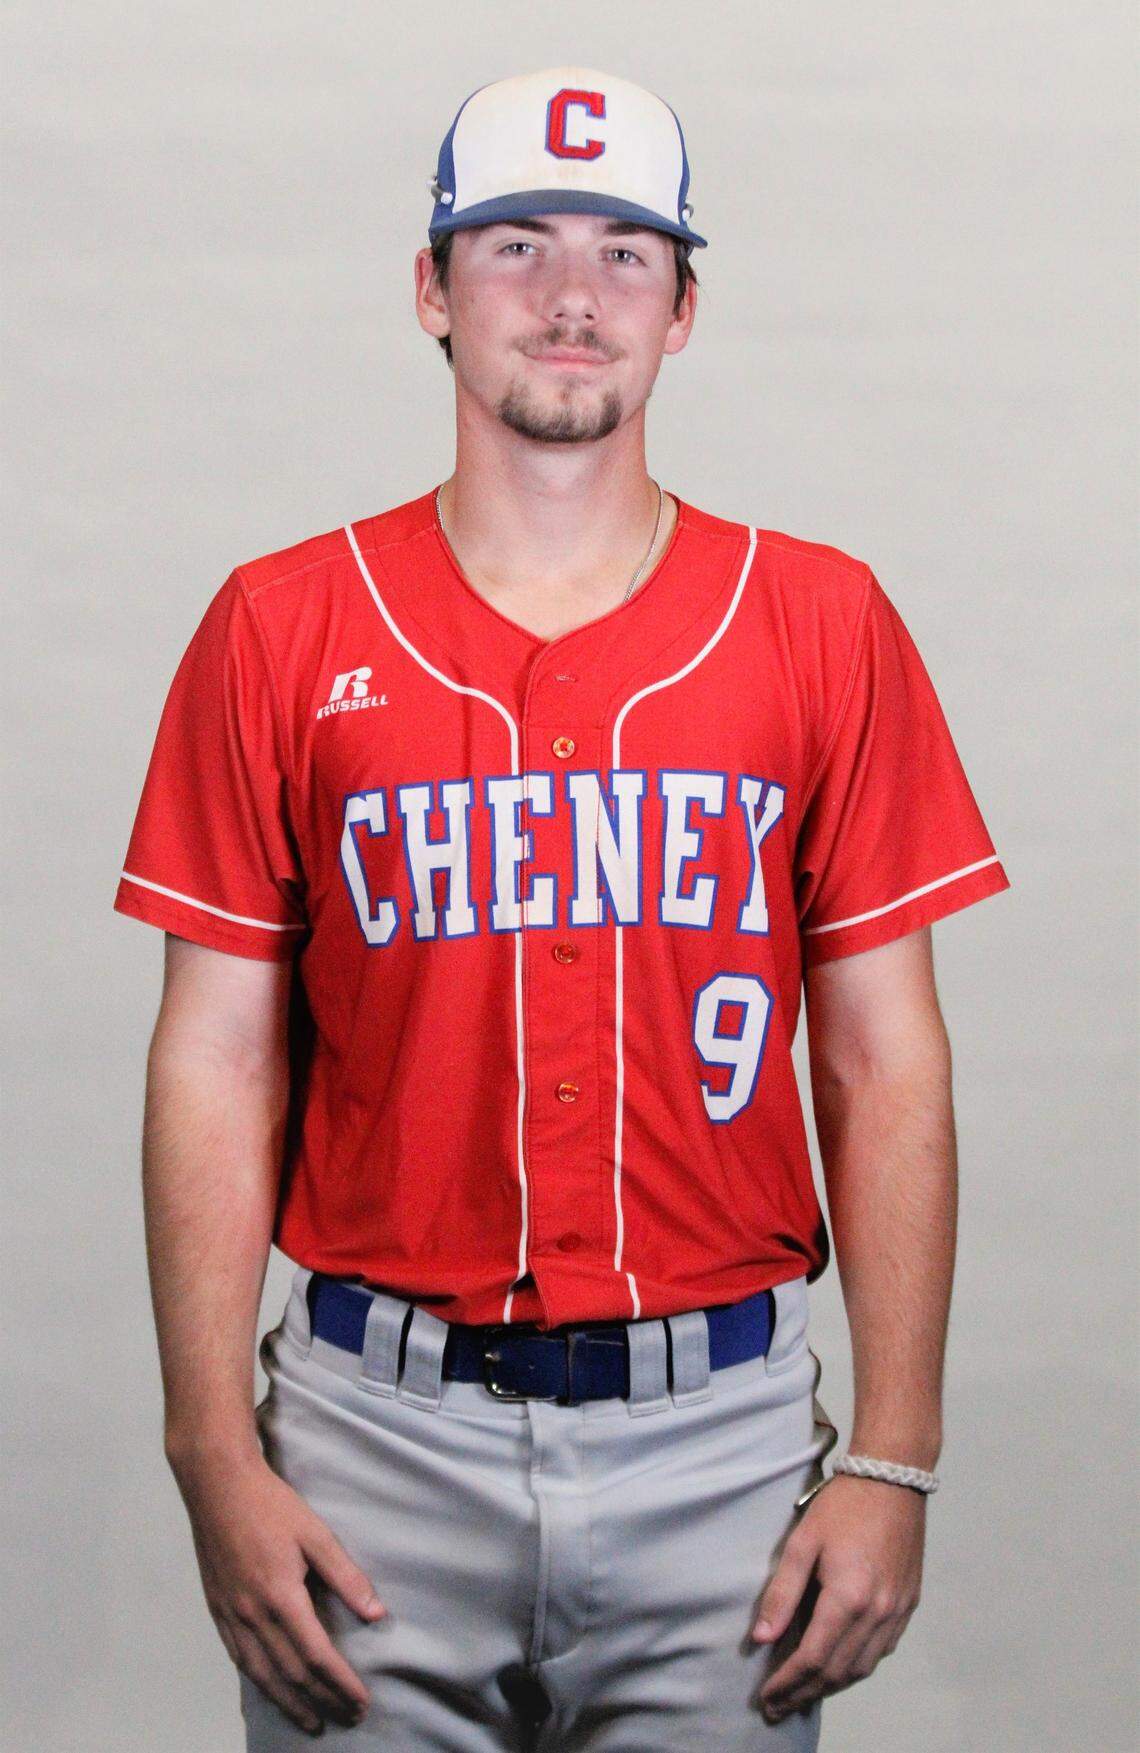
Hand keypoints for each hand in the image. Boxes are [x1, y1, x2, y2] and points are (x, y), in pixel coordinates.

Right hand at [173, 1449, 386, 1735]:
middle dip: (321, 1701)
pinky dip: (259, 1682)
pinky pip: (239, 1658)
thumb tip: (376, 1613)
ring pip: (261, 1674)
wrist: (218, 1485)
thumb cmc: (270, 1505)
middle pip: (290, 1674)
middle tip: (346, 1719)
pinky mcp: (217, 1609)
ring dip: (289, 1703)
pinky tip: (271, 1690)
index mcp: (280, 1596)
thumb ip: (346, 1576)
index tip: (361, 1702)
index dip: (340, 1684)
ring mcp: (230, 1615)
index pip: (316, 1656)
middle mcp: (252, 1614)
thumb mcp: (316, 1534)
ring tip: (311, 1722)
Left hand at [750, 1474, 924, 1722]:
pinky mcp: (908, 1604)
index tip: (766, 1697)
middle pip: (838, 1672)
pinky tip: (838, 1667)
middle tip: (778, 1706)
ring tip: (802, 1694)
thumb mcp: (802, 1541)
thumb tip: (762, 1637)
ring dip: (831, 1686)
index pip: (813, 1658)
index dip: (787, 1683)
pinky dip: (857, 1667)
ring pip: (862, 1668)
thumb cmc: (843, 1505)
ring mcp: (897, 1611)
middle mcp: (878, 1612)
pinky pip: (881, 1651)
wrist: (893, 1479)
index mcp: (848, 1597)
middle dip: (805, 1693)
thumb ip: (782, 1593)